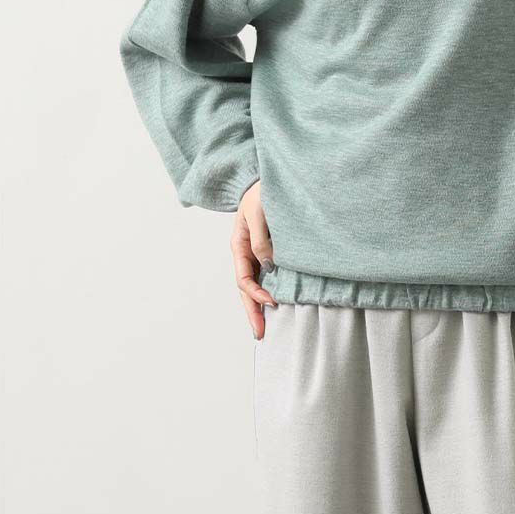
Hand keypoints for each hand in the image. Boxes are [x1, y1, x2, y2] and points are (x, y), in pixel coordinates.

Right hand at [232, 180, 277, 338]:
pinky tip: (275, 305)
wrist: (268, 179)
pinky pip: (266, 277)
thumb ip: (261, 240)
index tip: (273, 303)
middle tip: (260, 334)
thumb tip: (269, 266)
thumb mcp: (259, 213)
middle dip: (252, 312)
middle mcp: (246, 254)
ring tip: (264, 328)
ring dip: (258, 307)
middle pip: (246, 290)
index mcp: (239, 245)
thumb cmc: (261, 192)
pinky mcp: (269, 252)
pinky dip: (268, 292)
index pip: (243, 278)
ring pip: (254, 286)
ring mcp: (256, 254)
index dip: (256, 294)